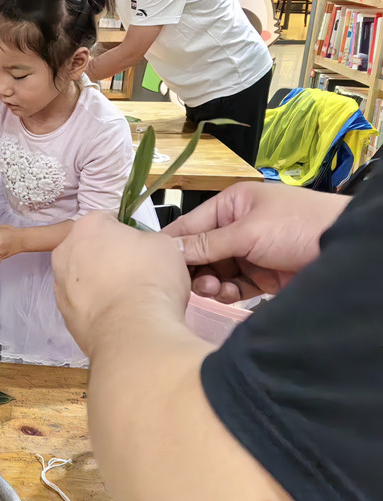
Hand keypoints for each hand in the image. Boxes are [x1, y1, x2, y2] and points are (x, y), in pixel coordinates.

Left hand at [52, 212, 190, 354]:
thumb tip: (144, 248)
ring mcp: (60, 282)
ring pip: (82, 276)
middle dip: (108, 257)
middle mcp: (66, 250)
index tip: (139, 249)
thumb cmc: (151, 281)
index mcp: (89, 225)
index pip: (107, 221)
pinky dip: (95, 305)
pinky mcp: (63, 311)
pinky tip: (115, 314)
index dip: (126, 235)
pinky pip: (81, 301)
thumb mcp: (165, 245)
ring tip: (126, 297)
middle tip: (134, 272)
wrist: (133, 331)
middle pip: (89, 248)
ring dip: (99, 282)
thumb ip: (147, 239)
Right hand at [164, 182, 348, 302]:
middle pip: (199, 252)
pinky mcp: (261, 276)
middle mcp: (236, 227)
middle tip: (190, 284)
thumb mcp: (248, 231)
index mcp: (230, 205)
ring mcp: (249, 253)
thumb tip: (168, 250)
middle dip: (193, 269)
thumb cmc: (299, 226)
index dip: (172, 246)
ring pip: (214, 272)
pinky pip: (233, 286)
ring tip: (214, 290)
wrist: (345, 251)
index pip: (189, 225)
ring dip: (210, 283)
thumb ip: (206, 243)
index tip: (156, 266)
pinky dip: (227, 292)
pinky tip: (228, 295)